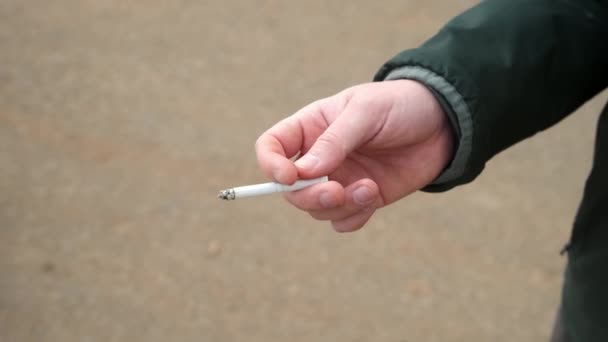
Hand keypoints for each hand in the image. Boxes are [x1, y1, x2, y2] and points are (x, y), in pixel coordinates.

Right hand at [255, 80, 454, 231]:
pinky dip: (353, 218)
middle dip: (309, 196)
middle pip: (290, 190)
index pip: (271, 147)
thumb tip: (304, 172)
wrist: (443, 124)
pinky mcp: (362, 199)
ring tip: (369, 189)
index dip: (270, 165)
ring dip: (339, 207)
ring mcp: (340, 180)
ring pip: (317, 210)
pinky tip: (374, 198)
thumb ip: (335, 141)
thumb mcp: (366, 112)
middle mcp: (319, 157)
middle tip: (337, 192)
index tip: (288, 177)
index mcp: (310, 128)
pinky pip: (342, 222)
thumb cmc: (399, 105)